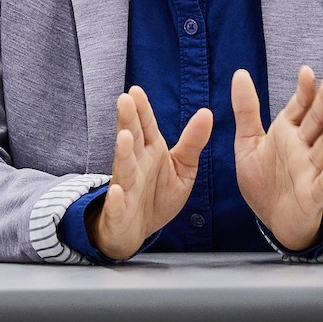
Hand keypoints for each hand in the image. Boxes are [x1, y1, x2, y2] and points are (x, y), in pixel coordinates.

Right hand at [91, 87, 211, 259]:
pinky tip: (116, 191)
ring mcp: (125, 188)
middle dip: (127, 120)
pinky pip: (118, 205)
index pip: (145, 126)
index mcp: (150, 152)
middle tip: (125, 100)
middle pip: (131, 139)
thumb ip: (192, 142)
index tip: (137, 91)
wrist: (136, 230)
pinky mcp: (119, 212)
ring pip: (123, 168)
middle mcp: (135, 165)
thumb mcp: (182, 168)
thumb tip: (206, 112)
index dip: (141, 109)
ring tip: (124, 137)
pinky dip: (116, 199)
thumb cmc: (158, 195)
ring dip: (122, 152)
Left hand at [232, 66, 322, 251]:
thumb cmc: (264, 180)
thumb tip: (240, 73)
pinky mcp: (313, 195)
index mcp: (289, 132)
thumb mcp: (248, 143)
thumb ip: (246, 110)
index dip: (305, 90)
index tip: (306, 71)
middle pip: (318, 122)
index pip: (301, 106)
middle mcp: (304, 148)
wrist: (271, 219)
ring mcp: (311, 170)